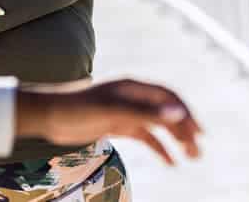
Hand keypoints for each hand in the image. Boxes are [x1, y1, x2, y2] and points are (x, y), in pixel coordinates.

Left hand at [17, 79, 201, 164]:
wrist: (48, 115)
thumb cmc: (78, 108)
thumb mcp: (113, 111)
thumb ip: (145, 113)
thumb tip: (179, 114)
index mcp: (132, 86)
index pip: (167, 97)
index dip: (185, 112)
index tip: (200, 133)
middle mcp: (131, 97)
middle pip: (165, 112)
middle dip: (184, 130)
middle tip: (197, 152)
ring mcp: (124, 111)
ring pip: (157, 126)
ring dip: (175, 140)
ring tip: (191, 157)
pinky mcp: (116, 125)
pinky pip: (144, 136)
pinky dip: (159, 148)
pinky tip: (171, 162)